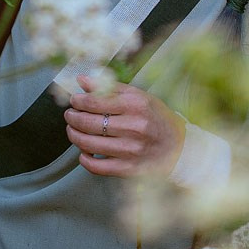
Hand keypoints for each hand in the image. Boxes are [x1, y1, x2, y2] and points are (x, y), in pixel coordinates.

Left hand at [64, 75, 186, 177]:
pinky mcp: (128, 168)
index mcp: (136, 105)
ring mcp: (131, 150)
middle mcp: (134, 127)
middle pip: (88, 122)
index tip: (74, 100)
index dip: (78, 101)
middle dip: (73, 118)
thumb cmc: (157, 119)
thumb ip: (110, 88)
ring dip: (74, 136)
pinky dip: (85, 159)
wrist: (179, 147)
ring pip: (89, 144)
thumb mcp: (139, 97)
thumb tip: (82, 80)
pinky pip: (97, 166)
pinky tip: (84, 152)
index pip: (95, 102)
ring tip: (73, 130)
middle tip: (70, 115)